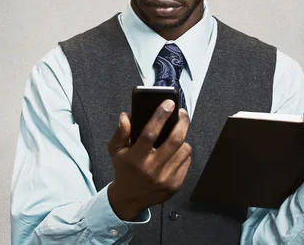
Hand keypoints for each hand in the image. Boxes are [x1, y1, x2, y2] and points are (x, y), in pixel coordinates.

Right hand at [107, 100, 191, 219]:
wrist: (129, 199)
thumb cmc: (124, 170)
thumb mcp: (116, 151)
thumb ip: (121, 132)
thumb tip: (126, 116)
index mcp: (136, 158)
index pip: (150, 132)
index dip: (160, 116)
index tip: (169, 103)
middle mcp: (152, 168)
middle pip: (175, 140)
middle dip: (182, 123)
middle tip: (182, 113)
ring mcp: (165, 178)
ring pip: (184, 150)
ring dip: (183, 139)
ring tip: (177, 135)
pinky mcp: (175, 185)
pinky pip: (187, 162)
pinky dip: (184, 154)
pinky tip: (176, 152)